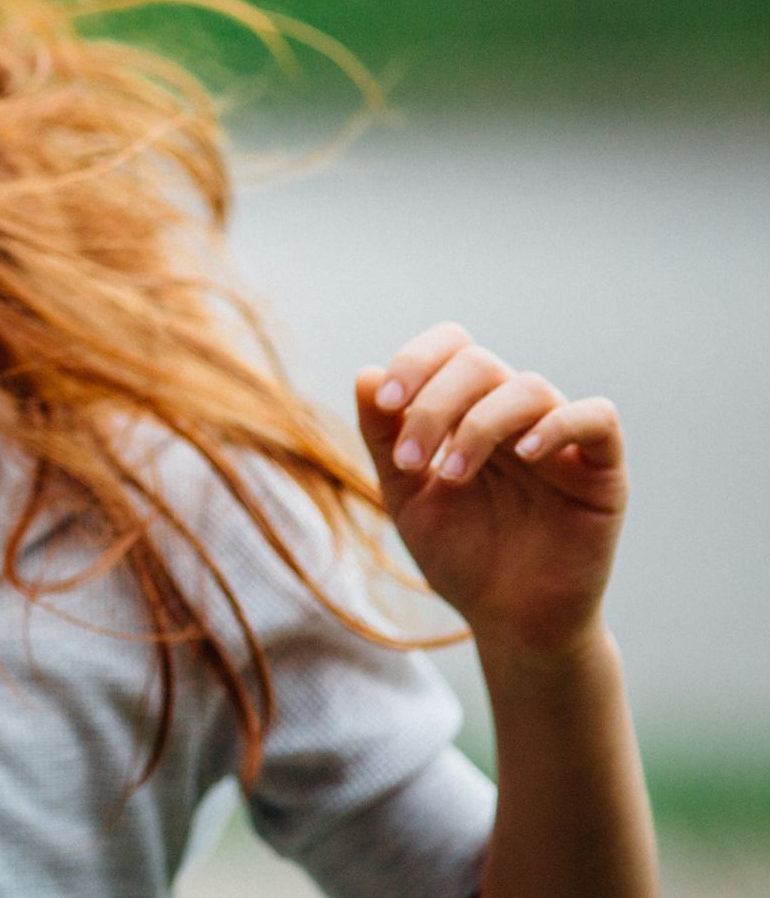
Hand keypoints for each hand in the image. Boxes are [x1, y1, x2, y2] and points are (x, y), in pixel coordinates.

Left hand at [354, 321, 629, 661]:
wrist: (508, 620)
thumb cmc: (461, 556)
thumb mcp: (406, 496)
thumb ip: (384, 438)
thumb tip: (365, 374)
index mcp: (468, 411)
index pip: (452, 347)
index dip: (416, 360)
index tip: (385, 402)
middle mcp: (514, 415)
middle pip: (479, 363)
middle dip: (433, 404)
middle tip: (409, 460)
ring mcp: (560, 440)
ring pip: (528, 387)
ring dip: (477, 425)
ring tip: (451, 477)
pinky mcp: (602, 470)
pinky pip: (597, 418)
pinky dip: (558, 425)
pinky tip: (522, 454)